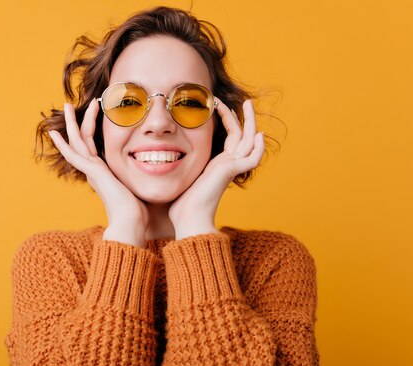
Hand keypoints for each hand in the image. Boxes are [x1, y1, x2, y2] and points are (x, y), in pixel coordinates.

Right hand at [48, 100, 148, 246]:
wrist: (132, 220)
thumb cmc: (138, 208)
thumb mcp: (139, 183)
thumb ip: (140, 174)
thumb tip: (156, 166)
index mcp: (104, 171)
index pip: (94, 144)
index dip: (92, 128)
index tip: (96, 113)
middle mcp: (95, 170)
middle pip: (82, 139)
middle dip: (78, 120)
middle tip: (71, 105)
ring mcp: (91, 171)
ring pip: (77, 142)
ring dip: (71, 123)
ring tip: (66, 105)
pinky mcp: (92, 173)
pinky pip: (73, 155)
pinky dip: (63, 144)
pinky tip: (54, 134)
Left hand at [168, 99, 264, 238]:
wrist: (187, 217)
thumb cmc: (179, 203)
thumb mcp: (178, 174)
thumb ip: (176, 162)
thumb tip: (154, 152)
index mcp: (217, 164)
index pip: (229, 138)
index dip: (226, 120)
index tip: (216, 104)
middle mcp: (227, 165)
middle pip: (243, 136)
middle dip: (243, 116)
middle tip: (245, 101)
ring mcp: (231, 168)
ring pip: (249, 141)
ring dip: (251, 122)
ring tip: (247, 104)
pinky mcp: (232, 172)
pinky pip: (252, 158)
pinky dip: (258, 148)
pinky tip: (258, 134)